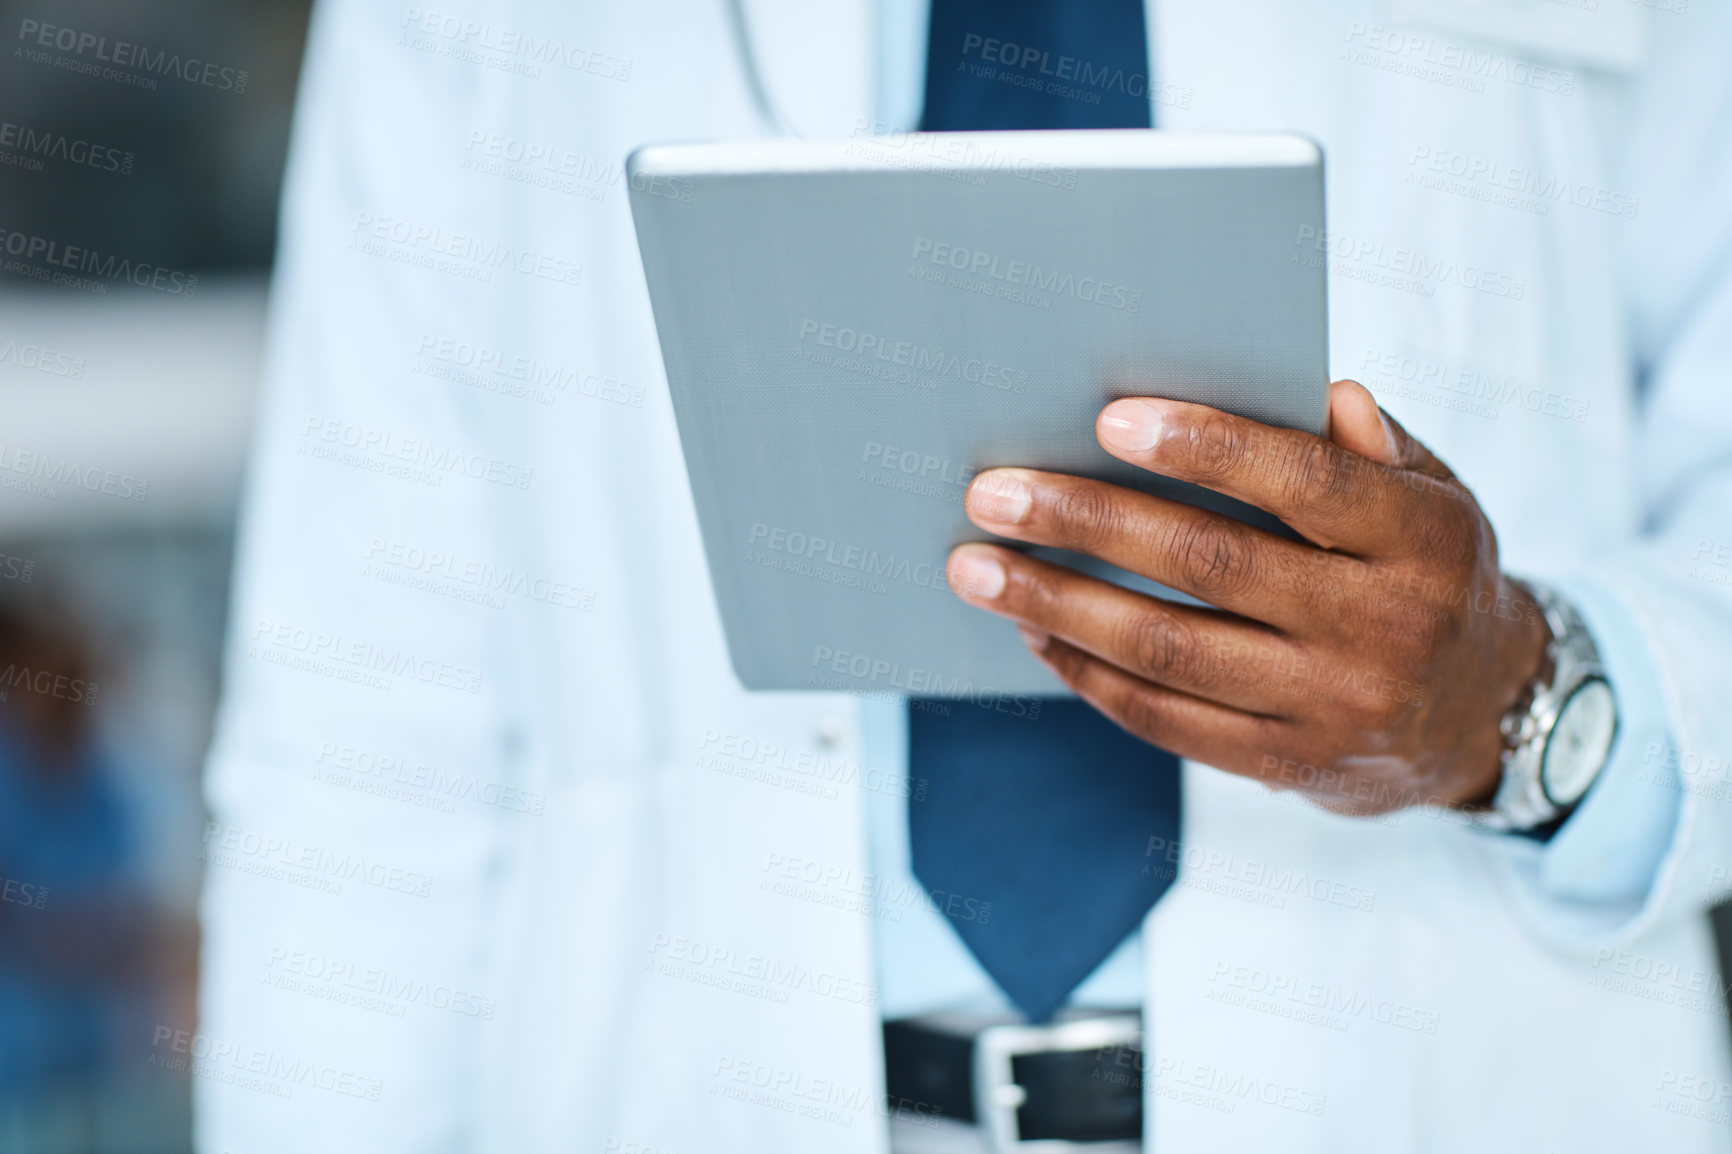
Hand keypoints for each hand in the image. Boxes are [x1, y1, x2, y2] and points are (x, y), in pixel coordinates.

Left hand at [944, 380, 1550, 815]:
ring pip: (1169, 652)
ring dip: (1058, 605)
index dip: (1208, 448)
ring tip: (976, 568)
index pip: (1305, 483)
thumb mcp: (1438, 496)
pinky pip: (1166, 720)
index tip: (1111, 418)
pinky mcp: (1285, 764)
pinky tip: (1034, 630)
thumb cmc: (1428, 572)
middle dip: (1088, 522)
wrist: (1481, 716)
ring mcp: (1330, 707)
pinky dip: (1088, 674)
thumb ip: (1374, 447)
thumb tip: (1322, 392)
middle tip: (992, 493)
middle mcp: (1381, 628)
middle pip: (1211, 567)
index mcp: (1422, 540)